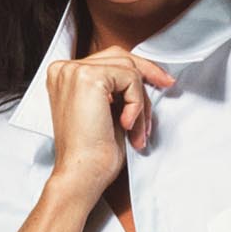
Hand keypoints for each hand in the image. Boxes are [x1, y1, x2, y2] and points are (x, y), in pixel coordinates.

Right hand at [47, 45, 175, 200]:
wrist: (82, 174)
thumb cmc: (93, 154)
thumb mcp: (107, 112)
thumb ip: (116, 90)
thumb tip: (146, 76)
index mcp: (65, 76)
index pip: (108, 60)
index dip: (136, 70)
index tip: (160, 80)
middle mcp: (65, 69)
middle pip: (119, 57)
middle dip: (146, 74)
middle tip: (166, 85)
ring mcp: (74, 71)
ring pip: (128, 69)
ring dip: (140, 103)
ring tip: (137, 131)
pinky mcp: (88, 78)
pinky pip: (130, 79)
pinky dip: (136, 104)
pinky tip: (126, 125)